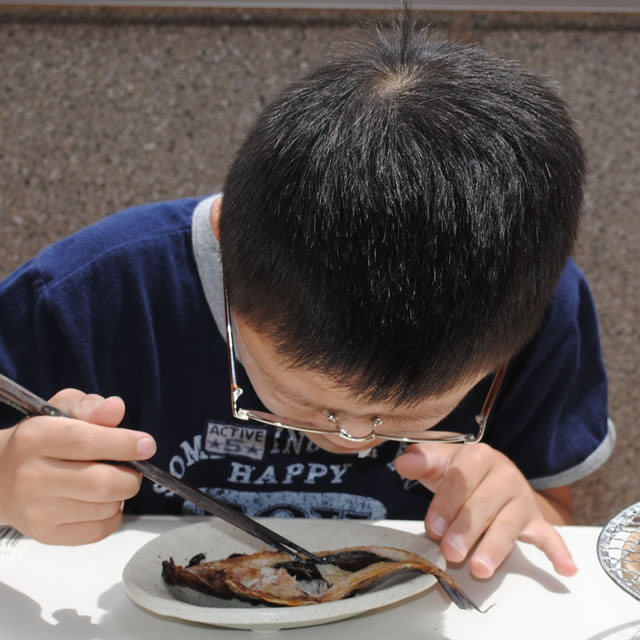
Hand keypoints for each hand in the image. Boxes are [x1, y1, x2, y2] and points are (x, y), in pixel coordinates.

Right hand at [0, 389, 155, 544]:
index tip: (147, 445)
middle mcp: (33, 477)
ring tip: (113, 482)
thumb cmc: (39, 440)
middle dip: (131, 476)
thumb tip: (117, 408)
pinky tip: (104, 502)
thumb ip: (90, 406)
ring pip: (104, 508)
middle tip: (133, 468)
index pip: (87, 442)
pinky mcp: (47, 534)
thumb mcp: (59, 410)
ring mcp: (38, 510)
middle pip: (101, 482)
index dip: (124, 444)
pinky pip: (98, 531)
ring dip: (122, 495)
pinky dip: (113, 516)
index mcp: (36, 438)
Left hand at [394, 442, 576, 578]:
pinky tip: (565, 569)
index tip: (433, 527)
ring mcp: (522, 498)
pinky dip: (557, 552)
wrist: (490, 475)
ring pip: (509, 524)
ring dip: (495, 547)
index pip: (461, 479)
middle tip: (451, 553)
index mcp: (478, 456)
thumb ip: (422, 461)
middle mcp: (505, 474)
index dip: (446, 503)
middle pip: (484, 504)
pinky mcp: (536, 519)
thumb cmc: (460, 473)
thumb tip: (404, 462)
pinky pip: (549, 535)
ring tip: (480, 569)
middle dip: (466, 529)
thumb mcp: (439, 462)